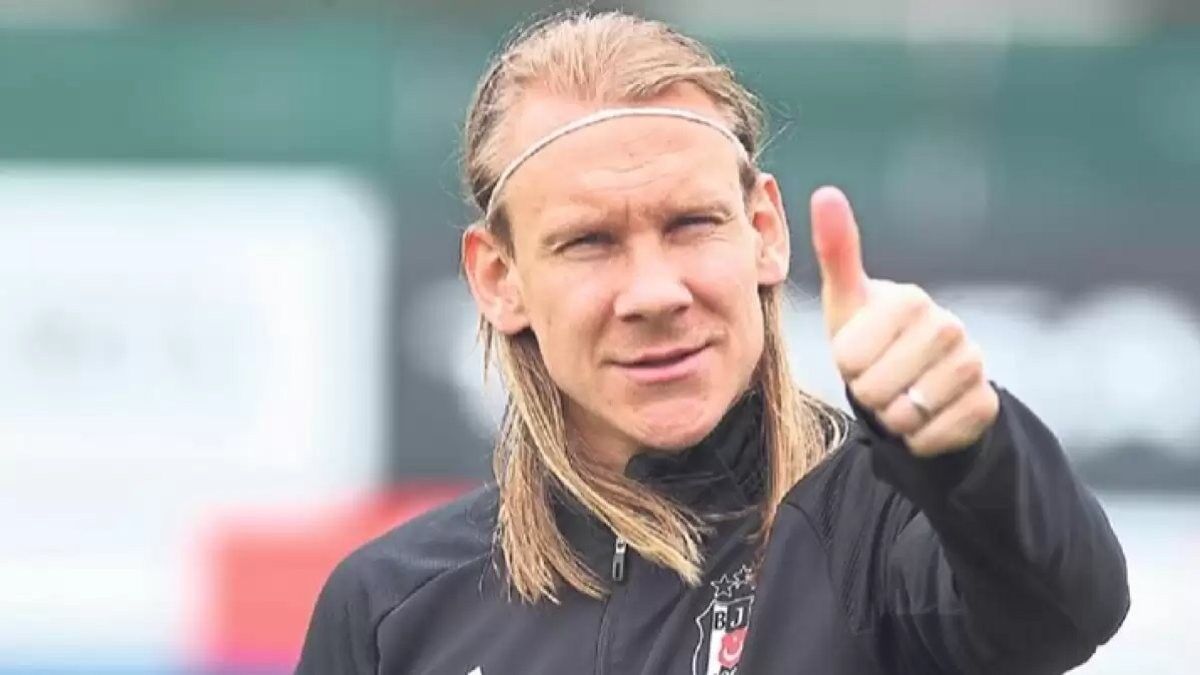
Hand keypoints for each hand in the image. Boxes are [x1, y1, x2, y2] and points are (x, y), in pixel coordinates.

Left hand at [810, 186, 998, 456]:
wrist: (919, 383)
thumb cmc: (873, 338)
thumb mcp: (847, 300)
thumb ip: (837, 250)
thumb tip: (825, 192)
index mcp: (909, 299)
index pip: (847, 357)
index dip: (844, 366)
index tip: (859, 354)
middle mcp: (949, 326)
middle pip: (874, 388)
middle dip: (866, 393)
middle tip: (879, 378)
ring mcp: (973, 364)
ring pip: (904, 415)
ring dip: (890, 417)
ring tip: (899, 396)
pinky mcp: (985, 404)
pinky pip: (932, 437)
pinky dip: (917, 439)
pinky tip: (923, 417)